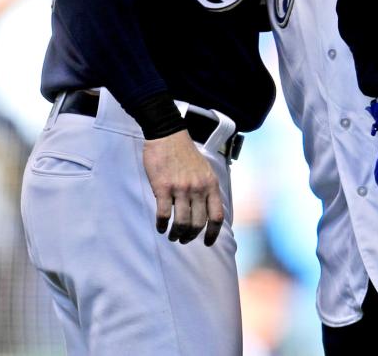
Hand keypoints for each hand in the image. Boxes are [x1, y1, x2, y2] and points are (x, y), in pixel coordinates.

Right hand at [142, 130, 224, 246]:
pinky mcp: (163, 188)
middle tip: (184, 239)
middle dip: (190, 236)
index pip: (216, 216)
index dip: (213, 233)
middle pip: (198, 224)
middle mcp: (198, 188)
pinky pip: (164, 214)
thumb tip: (207, 211)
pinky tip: (160, 227)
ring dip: (176, 234)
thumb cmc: (185, 153)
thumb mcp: (205, 170)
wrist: (168, 135)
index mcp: (211, 184)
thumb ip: (207, 189)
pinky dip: (162, 225)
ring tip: (172, 235)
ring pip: (181, 223)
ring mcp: (181, 188)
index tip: (207, 242)